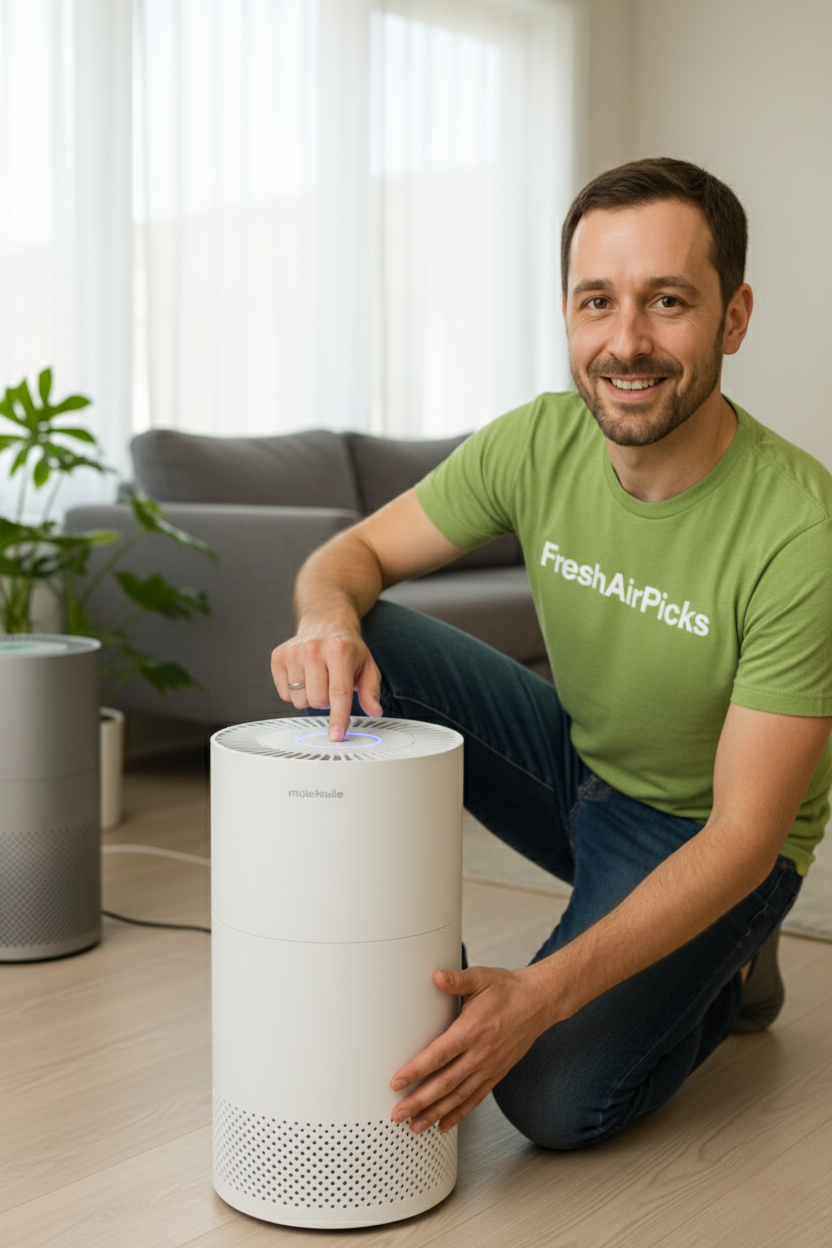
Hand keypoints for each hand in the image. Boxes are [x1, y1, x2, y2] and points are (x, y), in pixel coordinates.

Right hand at [270, 624, 382, 740]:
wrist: (325, 621)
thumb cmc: (347, 648)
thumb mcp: (367, 666)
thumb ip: (371, 691)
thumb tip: (374, 711)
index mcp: (340, 651)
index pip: (338, 693)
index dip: (338, 717)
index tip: (336, 736)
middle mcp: (314, 649)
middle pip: (317, 701)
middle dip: (327, 702)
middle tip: (332, 685)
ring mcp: (293, 652)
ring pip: (299, 700)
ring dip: (310, 697)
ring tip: (318, 679)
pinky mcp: (278, 657)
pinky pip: (284, 694)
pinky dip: (294, 692)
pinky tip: (303, 676)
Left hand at [390, 964, 550, 1133]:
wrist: (538, 1003)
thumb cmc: (508, 990)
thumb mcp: (481, 978)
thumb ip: (457, 979)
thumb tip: (436, 976)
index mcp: (471, 1031)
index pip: (438, 1056)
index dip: (415, 1071)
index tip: (396, 1083)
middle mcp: (480, 1054)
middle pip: (444, 1083)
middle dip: (419, 1101)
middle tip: (398, 1114)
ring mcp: (489, 1067)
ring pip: (458, 1097)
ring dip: (435, 1113)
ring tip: (415, 1126)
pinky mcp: (496, 1074)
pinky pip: (475, 1098)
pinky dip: (459, 1114)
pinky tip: (443, 1124)